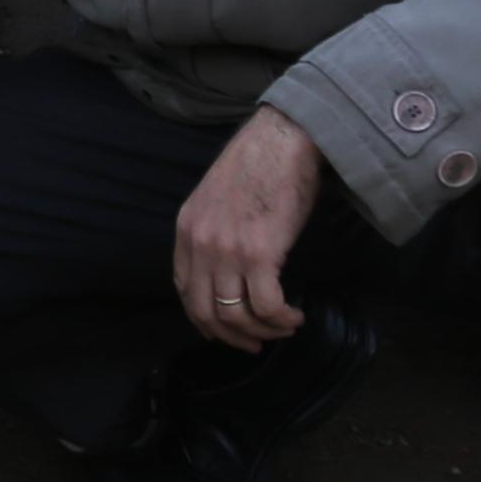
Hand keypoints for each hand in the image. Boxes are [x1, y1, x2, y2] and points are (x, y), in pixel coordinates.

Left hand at [171, 106, 324, 352]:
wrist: (284, 138)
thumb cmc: (260, 163)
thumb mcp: (217, 197)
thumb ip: (213, 231)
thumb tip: (228, 268)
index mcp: (186, 229)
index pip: (185, 292)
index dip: (206, 319)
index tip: (227, 329)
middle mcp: (201, 244)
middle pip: (206, 313)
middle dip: (232, 337)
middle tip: (255, 343)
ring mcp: (227, 250)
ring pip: (237, 315)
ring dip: (263, 331)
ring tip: (283, 327)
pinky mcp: (259, 254)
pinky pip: (266, 306)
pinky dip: (281, 320)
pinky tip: (295, 316)